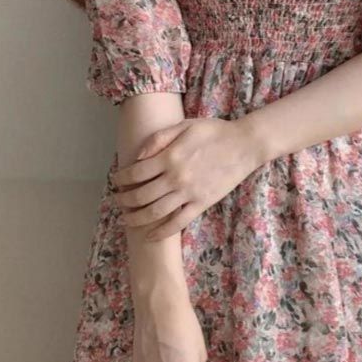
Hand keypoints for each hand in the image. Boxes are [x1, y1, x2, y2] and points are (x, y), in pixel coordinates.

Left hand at [111, 117, 264, 240]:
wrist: (245, 145)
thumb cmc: (215, 131)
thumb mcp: (185, 125)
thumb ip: (159, 138)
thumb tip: (137, 156)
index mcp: (170, 157)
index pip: (135, 173)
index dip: (121, 178)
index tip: (116, 180)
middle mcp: (176, 177)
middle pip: (141, 195)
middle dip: (124, 200)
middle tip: (117, 200)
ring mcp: (189, 193)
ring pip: (155, 212)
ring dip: (136, 218)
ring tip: (127, 219)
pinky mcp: (202, 203)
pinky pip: (178, 222)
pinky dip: (161, 232)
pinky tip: (150, 235)